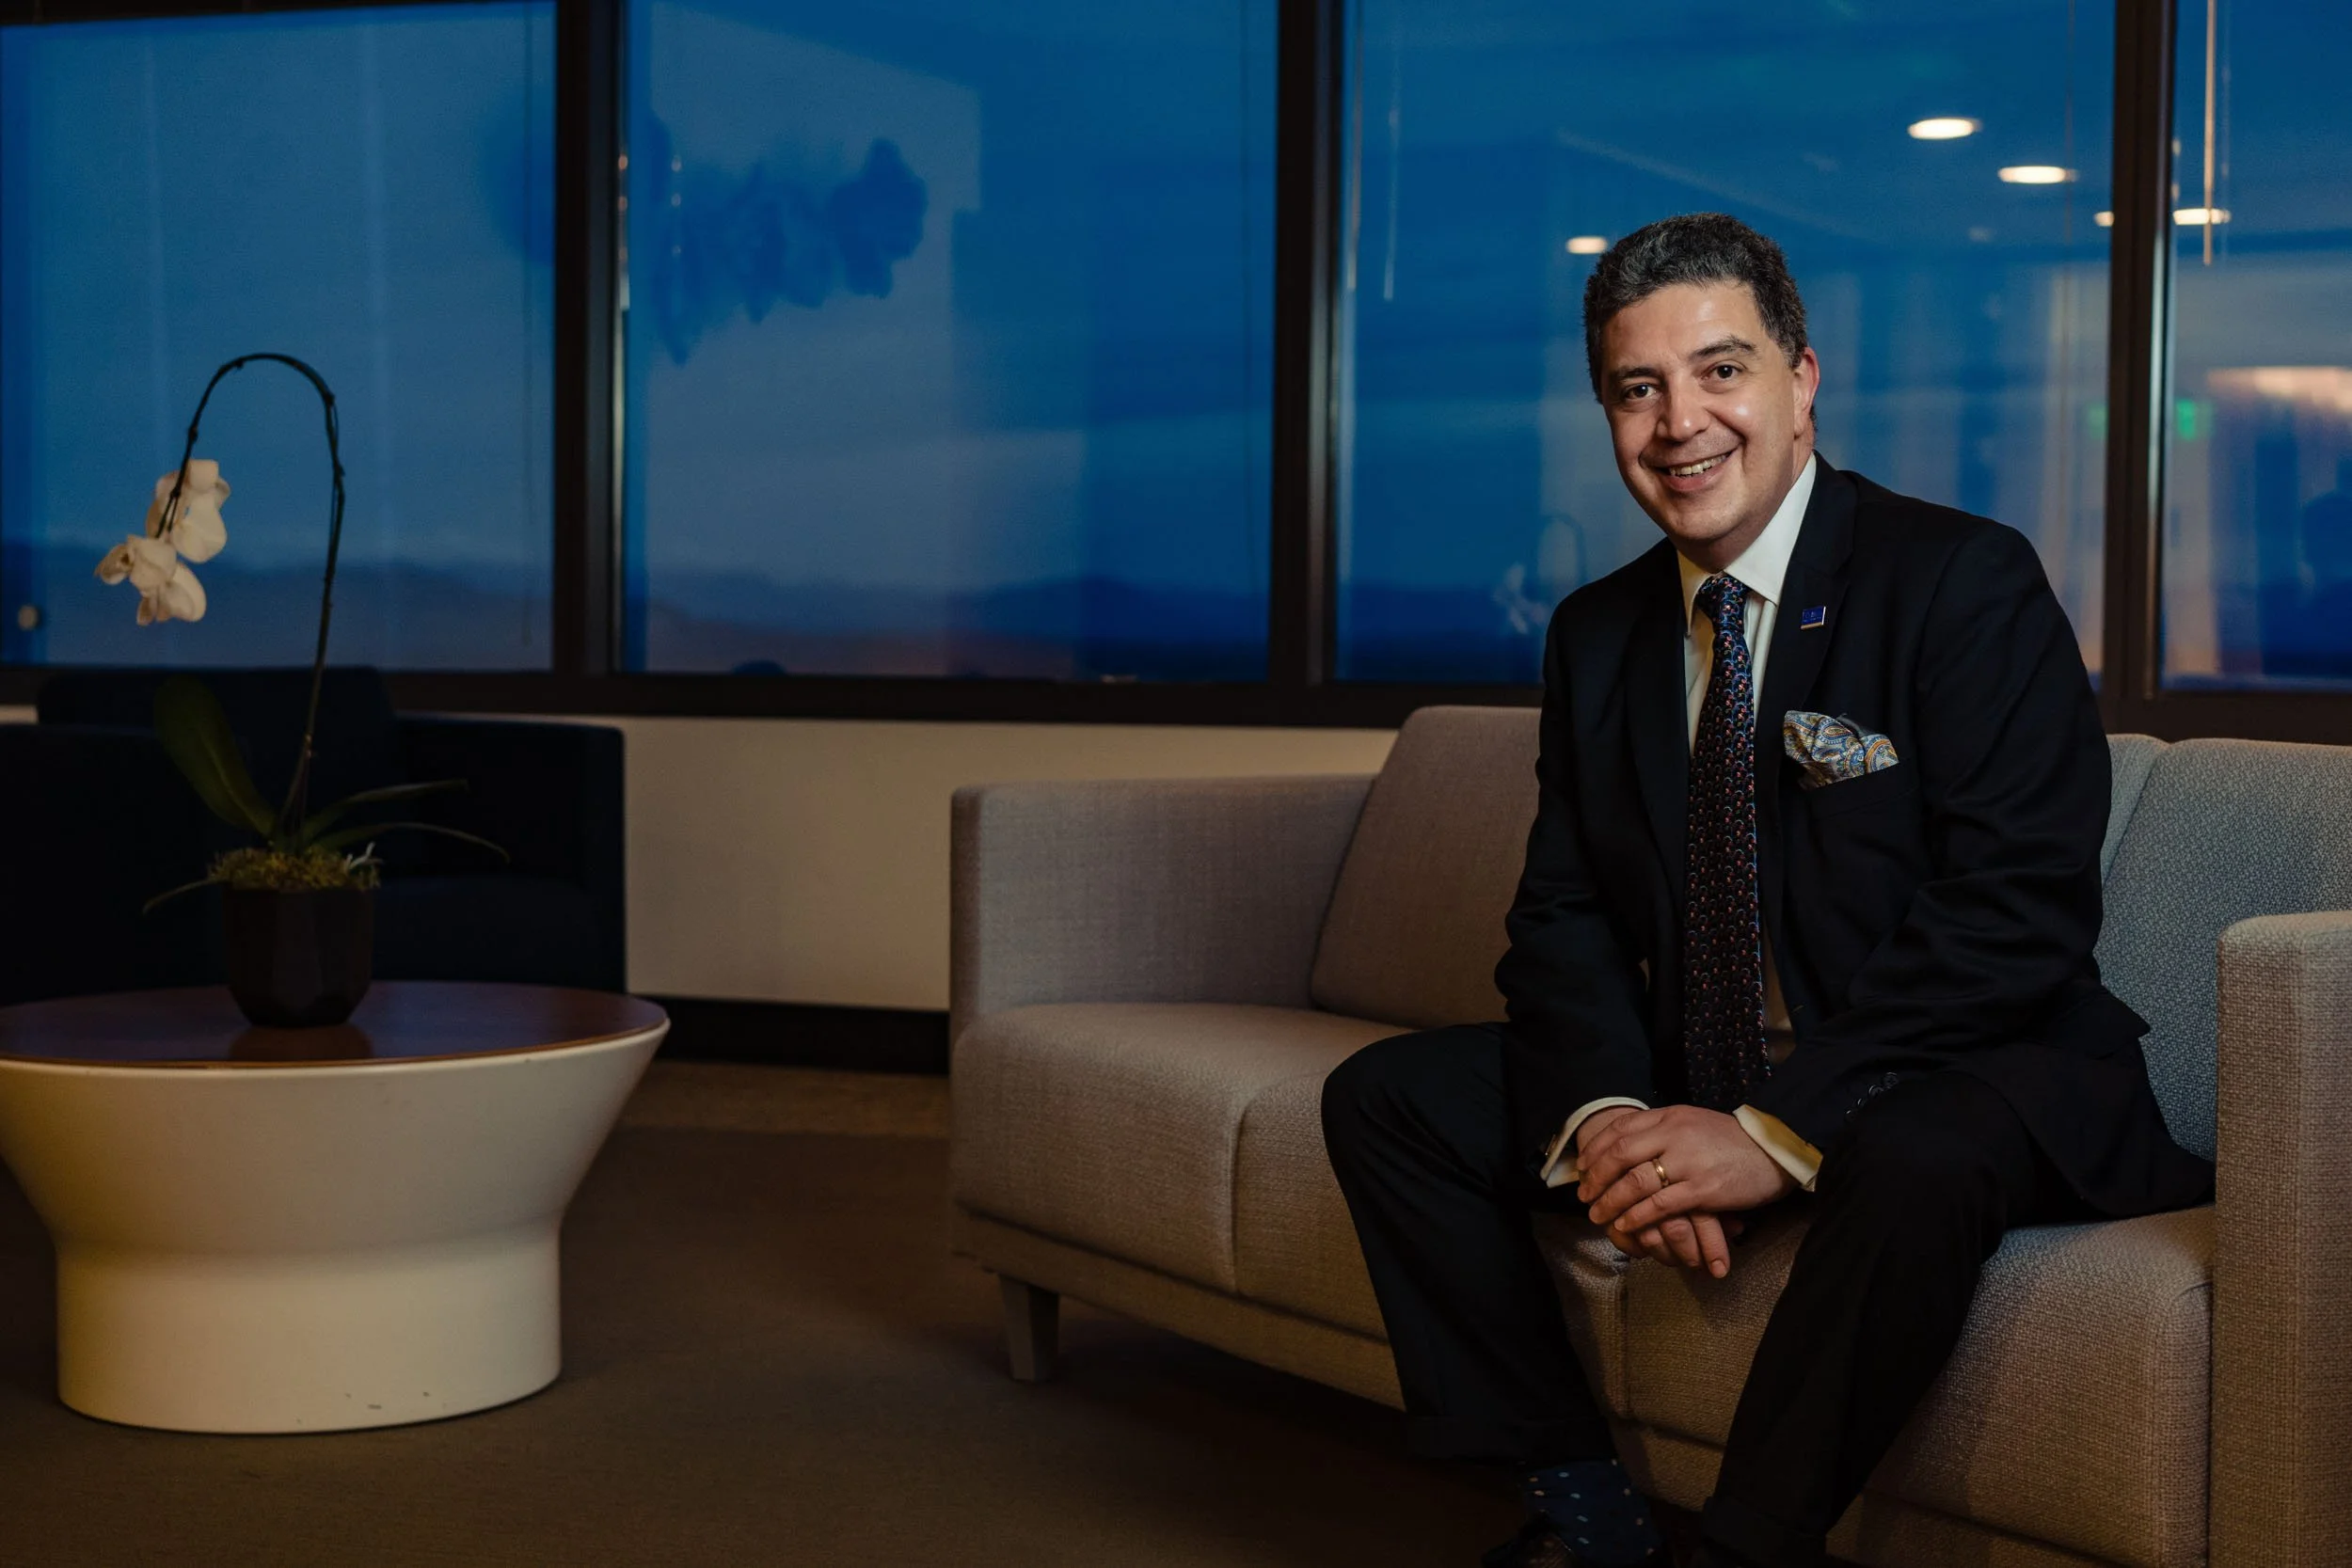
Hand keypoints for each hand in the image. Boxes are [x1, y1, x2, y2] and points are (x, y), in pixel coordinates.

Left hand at [1570, 1107, 1726, 1271]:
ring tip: (1597, 1215)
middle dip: (1596, 1176)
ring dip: (1610, 1201)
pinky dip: (1637, 1216)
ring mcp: (1687, 1162)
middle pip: (1620, 1154)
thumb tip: (1628, 1142)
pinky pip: (1659, 1205)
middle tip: (1583, 1194)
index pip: (1620, 1128)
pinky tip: (1625, 1224)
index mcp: (1670, 1116)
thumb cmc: (1732, 1140)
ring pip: (1634, 1182)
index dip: (1596, 1148)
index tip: (1582, 1166)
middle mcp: (1674, 1135)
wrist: (1774, 1149)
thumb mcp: (1693, 1122)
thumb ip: (1663, 1129)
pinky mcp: (1702, 1189)